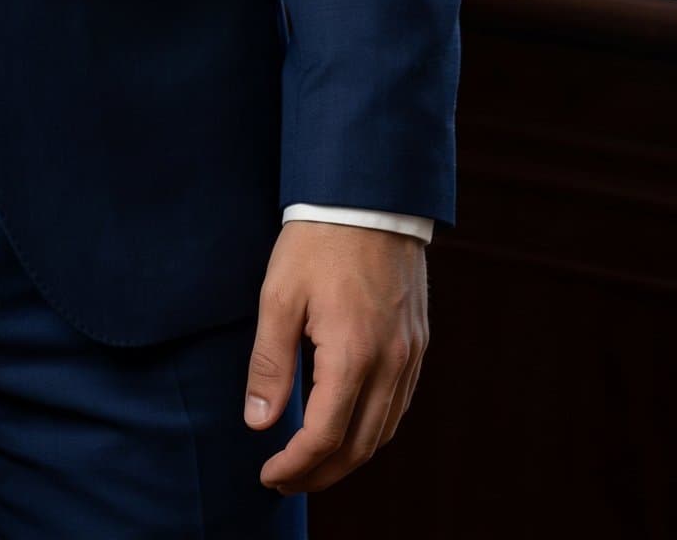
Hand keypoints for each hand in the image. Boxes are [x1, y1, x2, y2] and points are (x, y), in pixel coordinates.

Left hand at [244, 221, 427, 494]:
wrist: (368, 197)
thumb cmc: (317, 242)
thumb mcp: (278, 296)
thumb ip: (270, 364)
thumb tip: (258, 423)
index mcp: (353, 356)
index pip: (324, 437)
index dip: (295, 465)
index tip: (268, 473)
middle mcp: (390, 365)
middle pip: (359, 447)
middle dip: (321, 474)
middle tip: (285, 480)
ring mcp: (410, 356)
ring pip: (384, 432)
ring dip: (349, 457)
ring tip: (312, 463)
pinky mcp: (418, 344)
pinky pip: (399, 406)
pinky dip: (373, 430)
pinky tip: (349, 428)